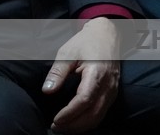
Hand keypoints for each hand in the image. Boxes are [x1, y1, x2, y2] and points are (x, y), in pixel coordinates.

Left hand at [42, 17, 119, 132]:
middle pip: (93, 114)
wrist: (107, 33)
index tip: (55, 120)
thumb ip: (57, 73)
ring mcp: (112, 90)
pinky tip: (76, 121)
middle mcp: (108, 85)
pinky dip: (89, 121)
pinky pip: (102, 113)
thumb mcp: (67, 53)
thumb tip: (47, 91)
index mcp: (97, 73)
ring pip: (98, 117)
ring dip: (81, 126)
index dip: (70, 114)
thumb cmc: (86, 41)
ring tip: (64, 127)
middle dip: (73, 126)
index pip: (84, 100)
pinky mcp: (113, 93)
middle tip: (56, 127)